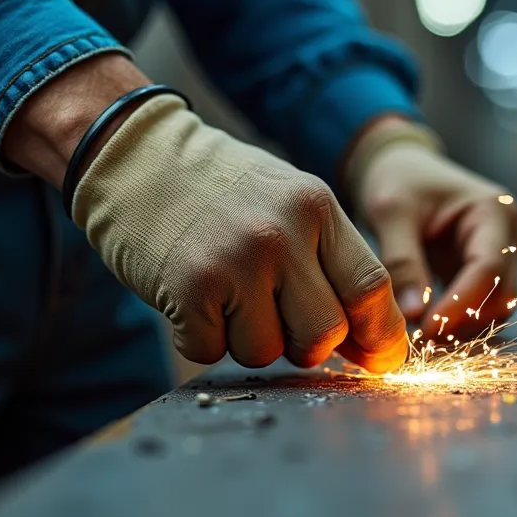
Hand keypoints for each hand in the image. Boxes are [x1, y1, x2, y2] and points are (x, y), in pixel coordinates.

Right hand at [70, 95, 407, 372]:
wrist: (136, 156)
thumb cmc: (220, 190)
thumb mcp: (289, 204)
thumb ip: (331, 263)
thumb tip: (373, 344)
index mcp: (317, 209)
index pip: (372, 288)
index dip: (380, 336)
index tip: (378, 360)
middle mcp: (282, 234)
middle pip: (325, 333)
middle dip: (306, 345)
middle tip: (278, 319)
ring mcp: (234, 261)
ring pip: (266, 352)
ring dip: (246, 340)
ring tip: (225, 294)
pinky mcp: (188, 288)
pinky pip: (212, 352)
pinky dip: (201, 338)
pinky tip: (192, 297)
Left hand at [348, 119, 516, 339]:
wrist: (404, 169)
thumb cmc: (399, 181)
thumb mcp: (392, 212)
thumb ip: (402, 261)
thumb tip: (413, 315)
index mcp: (495, 211)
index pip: (488, 268)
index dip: (460, 304)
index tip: (426, 330)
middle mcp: (510, 235)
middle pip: (501, 295)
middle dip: (463, 321)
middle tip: (417, 339)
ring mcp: (503, 256)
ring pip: (496, 309)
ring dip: (463, 328)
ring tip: (418, 335)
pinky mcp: (487, 273)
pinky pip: (481, 308)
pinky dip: (458, 323)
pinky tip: (426, 329)